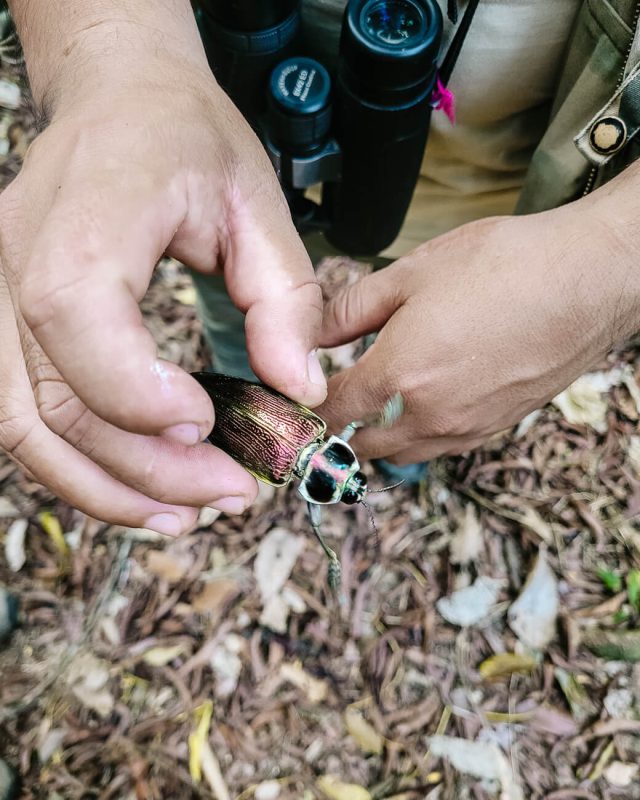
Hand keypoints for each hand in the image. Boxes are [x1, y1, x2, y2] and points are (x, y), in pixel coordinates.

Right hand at [0, 17, 324, 532]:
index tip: (212, 424)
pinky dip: (78, 466)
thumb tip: (301, 393)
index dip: (136, 392)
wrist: (118, 102)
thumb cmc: (185, 140)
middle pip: (56, 397)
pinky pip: (22, 416)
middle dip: (149, 467)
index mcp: (86, 212)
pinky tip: (138, 491)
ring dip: (106, 487)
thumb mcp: (256, 202)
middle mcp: (13, 258)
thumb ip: (283, 299)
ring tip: (186, 516)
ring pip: (24, 426)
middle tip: (231, 493)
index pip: (75, 315)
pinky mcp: (1, 321)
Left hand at [318, 203, 639, 463]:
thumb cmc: (503, 266)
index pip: (334, 410)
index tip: (297, 400)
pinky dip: (421, 434)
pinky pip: (443, 447)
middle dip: (341, 429)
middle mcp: (431, 414)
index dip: (308, 408)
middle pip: (364, 445)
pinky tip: (426, 401)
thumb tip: (311, 334)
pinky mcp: (498, 427)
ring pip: (405, 453)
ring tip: (377, 403)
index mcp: (400, 373)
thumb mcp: (412, 272)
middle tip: (335, 401)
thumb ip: (351, 309)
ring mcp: (468, 427)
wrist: (587, 280)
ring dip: (381, 437)